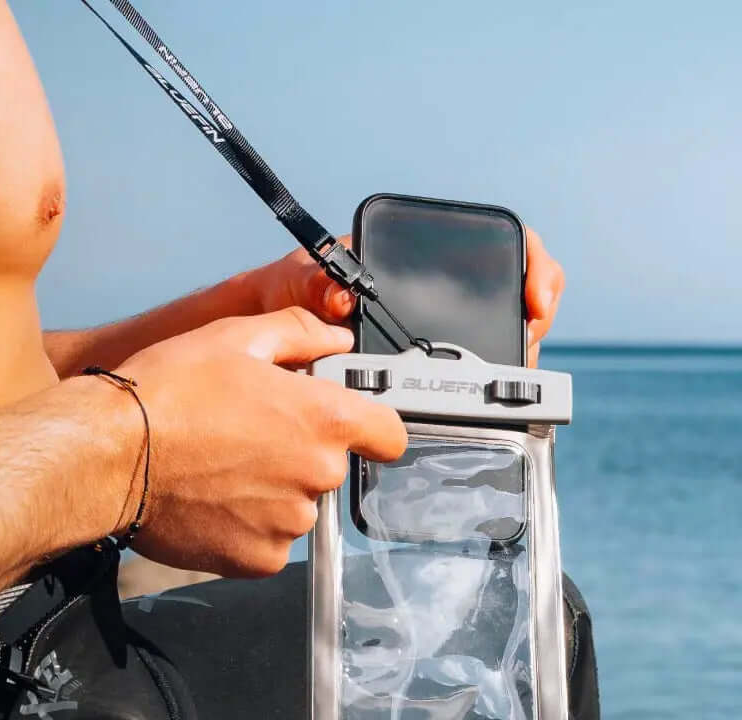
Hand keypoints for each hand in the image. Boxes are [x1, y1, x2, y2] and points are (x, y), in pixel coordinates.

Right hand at [117, 308, 406, 576]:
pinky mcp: (259, 560)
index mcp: (324, 420)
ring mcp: (290, 524)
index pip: (390, 435)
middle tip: (248, 435)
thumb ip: (299, 334)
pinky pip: (270, 542)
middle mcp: (317, 476)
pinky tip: (213, 500)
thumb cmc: (167, 394)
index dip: (372, 427)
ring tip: (221, 467)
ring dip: (273, 490)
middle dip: (300, 451)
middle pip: (331, 467)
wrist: (108, 458)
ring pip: (298, 505)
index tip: (351, 426)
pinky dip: (248, 526)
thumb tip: (335, 339)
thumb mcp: (235, 337)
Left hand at [253, 229, 564, 366]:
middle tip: (532, 334)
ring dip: (516, 350)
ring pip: (497, 333)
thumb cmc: (282, 296)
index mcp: (411, 255)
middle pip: (509, 290)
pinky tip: (489, 394)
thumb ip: (312, 285)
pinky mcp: (431, 361)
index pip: (495, 242)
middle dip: (535, 312)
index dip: (530, 263)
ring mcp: (436, 323)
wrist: (268, 333)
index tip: (534, 295)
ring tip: (516, 370)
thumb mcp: (292, 285)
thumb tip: (341, 298)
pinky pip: (472, 367)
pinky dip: (489, 380)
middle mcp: (432, 286)